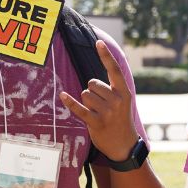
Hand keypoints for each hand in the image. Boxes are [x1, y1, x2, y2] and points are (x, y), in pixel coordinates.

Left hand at [60, 40, 138, 162]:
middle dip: (92, 91)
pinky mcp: (97, 123)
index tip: (99, 42)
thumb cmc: (120, 120)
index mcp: (124, 92)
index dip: (106, 55)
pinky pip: (80, 109)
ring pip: (85, 95)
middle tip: (100, 106)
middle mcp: (117, 100)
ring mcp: (107, 112)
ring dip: (86, 102)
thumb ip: (111, 89)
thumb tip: (92, 81)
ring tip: (97, 113)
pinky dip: (70, 102)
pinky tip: (63, 96)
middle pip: (92, 83)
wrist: (124, 145)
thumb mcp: (123, 102)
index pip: (114, 70)